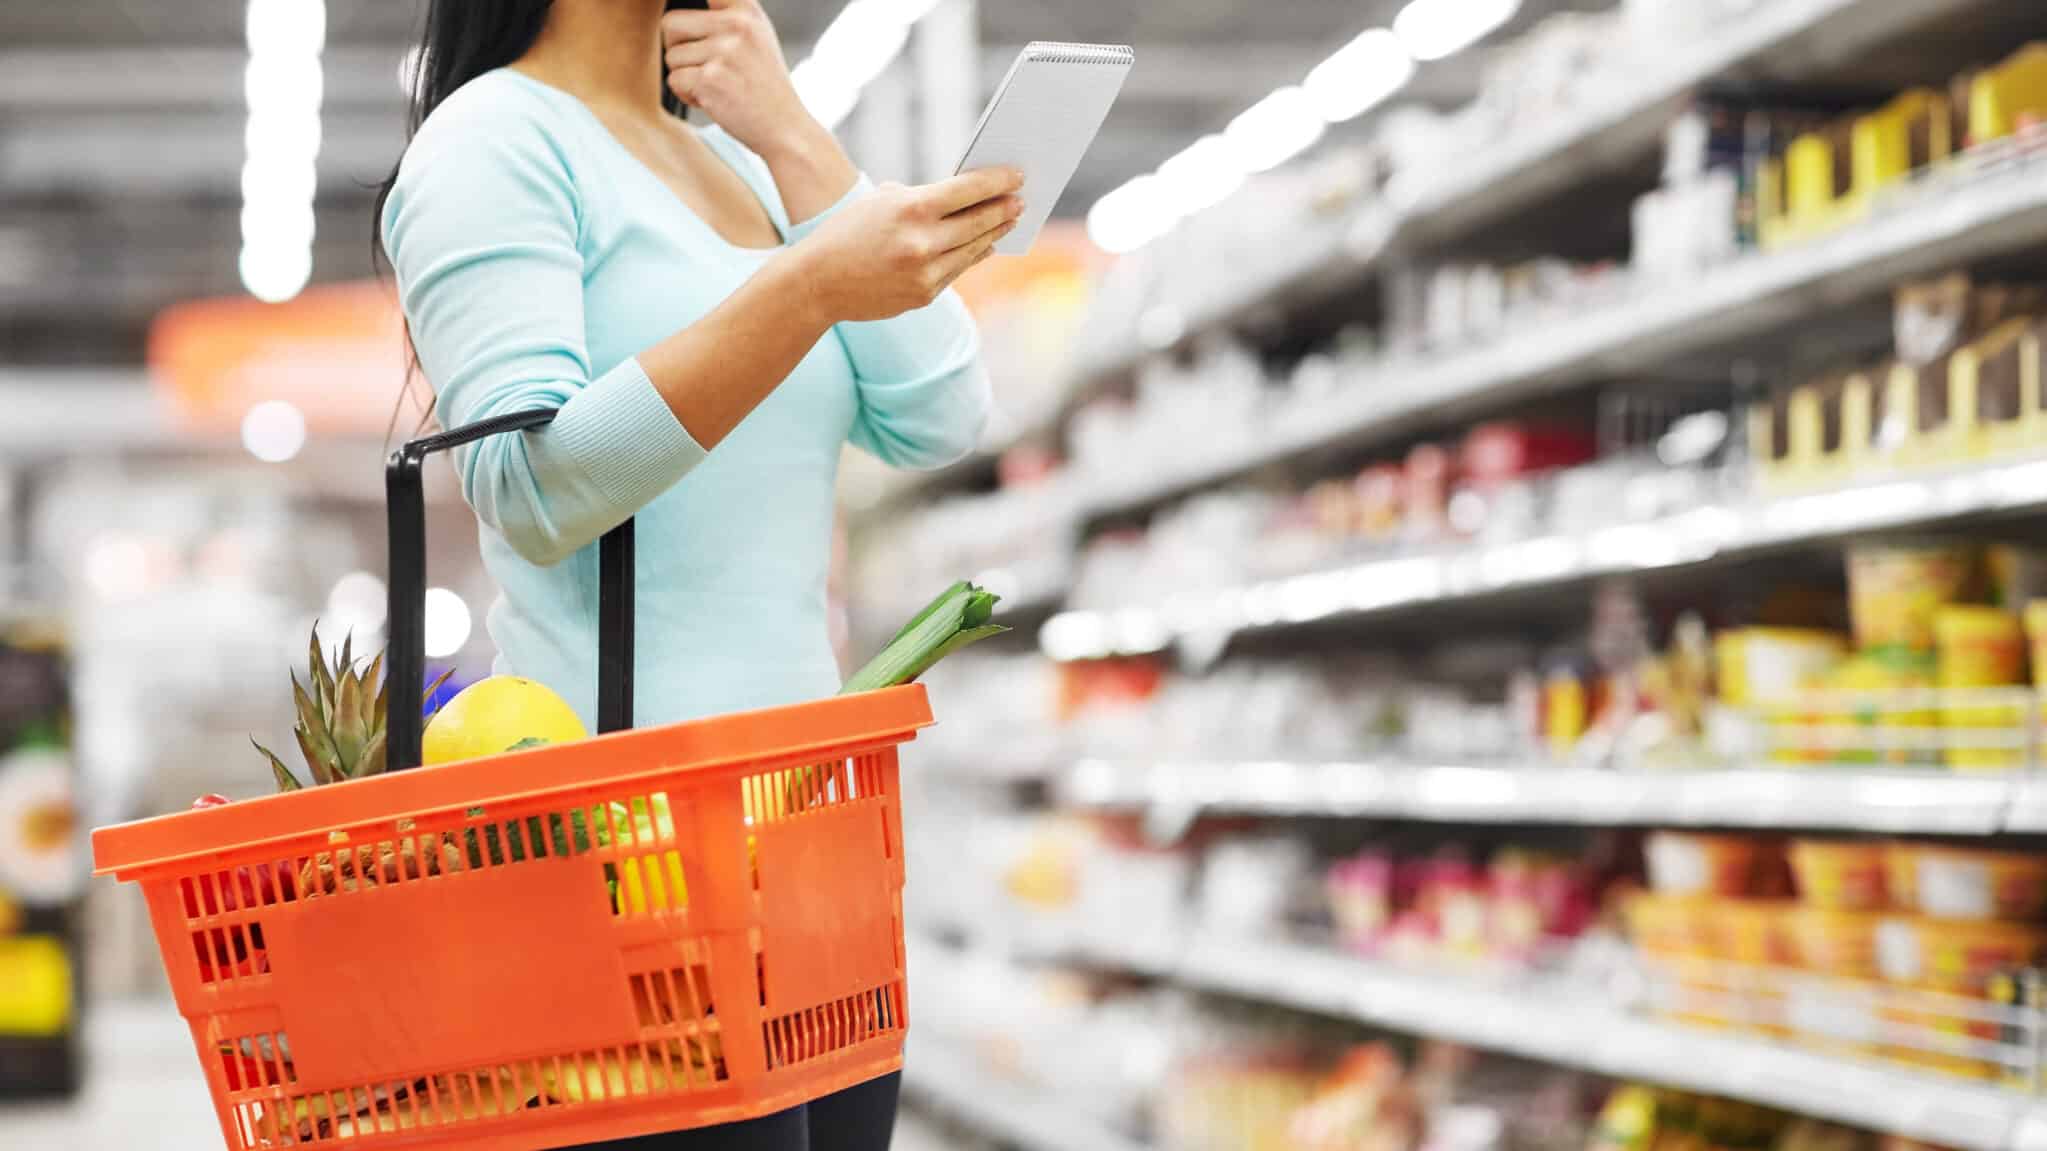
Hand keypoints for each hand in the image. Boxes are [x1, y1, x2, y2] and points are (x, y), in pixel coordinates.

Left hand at [663, 0, 816, 160]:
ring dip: (686, 77)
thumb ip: (727, 13)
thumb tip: (690, 8)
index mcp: (747, 9)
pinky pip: (674, 81)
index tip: (701, 36)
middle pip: (671, 24)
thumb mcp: (756, 36)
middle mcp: (737, 24)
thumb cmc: (764, 84)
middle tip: (703, 66)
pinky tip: (713, 100)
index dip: (689, 18)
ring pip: (671, 57)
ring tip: (717, 86)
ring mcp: (724, 51)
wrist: (785, 127)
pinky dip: (687, 95)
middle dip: (677, 49)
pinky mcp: (710, 79)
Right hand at [794, 168, 1025, 323]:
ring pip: (973, 249)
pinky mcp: (924, 295)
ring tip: (1009, 220)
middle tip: (1021, 200)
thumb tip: (960, 198)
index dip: (998, 181)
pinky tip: (985, 245)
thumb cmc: (847, 233)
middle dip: (1004, 209)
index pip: (968, 190)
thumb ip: (919, 198)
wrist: (817, 282)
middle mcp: (923, 242)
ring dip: (994, 233)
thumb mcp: (879, 202)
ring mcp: (925, 273)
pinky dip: (974, 255)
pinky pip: (957, 270)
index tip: (1017, 175)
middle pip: (978, 221)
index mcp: (911, 208)